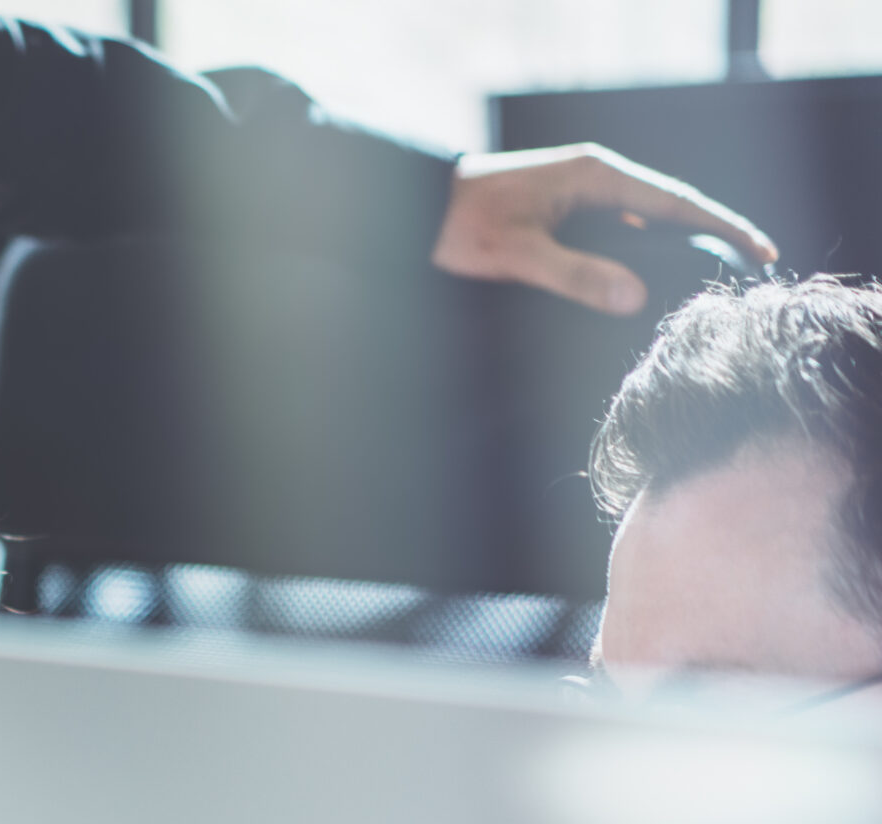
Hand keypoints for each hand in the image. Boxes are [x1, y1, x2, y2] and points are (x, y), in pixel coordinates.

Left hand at [432, 143, 775, 315]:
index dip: (724, 227)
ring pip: (640, 227)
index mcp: (595, 176)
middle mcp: (594, 180)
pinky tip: (642, 289)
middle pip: (667, 213)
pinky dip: (634, 259)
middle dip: (708, 241)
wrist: (411, 209)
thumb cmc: (457, 224)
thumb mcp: (516, 254)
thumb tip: (635, 296)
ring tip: (703, 288)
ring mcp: (579, 197)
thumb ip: (574, 274)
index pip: (677, 202)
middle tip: (744, 277)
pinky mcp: (562, 215)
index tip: (762, 251)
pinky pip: (612, 236)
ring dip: (670, 253)